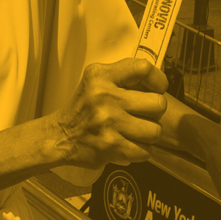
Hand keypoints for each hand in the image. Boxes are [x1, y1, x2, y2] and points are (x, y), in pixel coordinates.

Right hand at [51, 58, 167, 168]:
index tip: (158, 88)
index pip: (142, 69)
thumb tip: (157, 81)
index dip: (158, 79)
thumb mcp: (97, 81)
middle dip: (156, 111)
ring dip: (150, 134)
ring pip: (155, 130)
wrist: (61, 136)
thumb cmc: (85, 106)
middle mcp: (105, 96)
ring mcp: (108, 122)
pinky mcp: (111, 146)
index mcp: (102, 76)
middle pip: (158, 103)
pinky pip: (145, 151)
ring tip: (138, 131)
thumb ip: (123, 77)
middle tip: (145, 114)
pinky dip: (141, 150)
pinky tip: (131, 144)